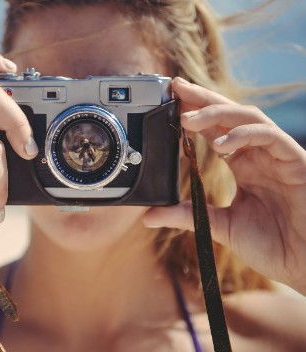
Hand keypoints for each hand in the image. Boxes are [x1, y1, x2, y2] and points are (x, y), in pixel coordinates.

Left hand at [144, 77, 305, 291]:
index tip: (169, 102)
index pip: (216, 130)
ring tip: (188, 118)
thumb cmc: (273, 245)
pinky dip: (244, 135)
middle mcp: (259, 155)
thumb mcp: (220, 226)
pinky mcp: (295, 161)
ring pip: (248, 117)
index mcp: (244, 165)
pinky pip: (270, 136)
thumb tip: (149, 216)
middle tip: (176, 88)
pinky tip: (220, 145)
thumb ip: (187, 216)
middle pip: (229, 115)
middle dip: (202, 99)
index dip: (195, 114)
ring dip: (217, 113)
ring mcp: (277, 155)